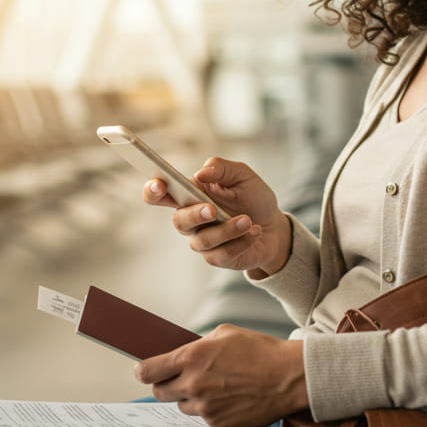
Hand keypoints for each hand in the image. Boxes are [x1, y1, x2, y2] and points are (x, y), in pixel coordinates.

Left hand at [135, 324, 307, 426]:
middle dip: (166, 384)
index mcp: (191, 358)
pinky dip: (210, 410)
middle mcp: (193, 385)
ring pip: (182, 406)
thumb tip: (181, 355)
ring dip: (190, 398)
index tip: (144, 371)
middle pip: (158, 392)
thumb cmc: (260, 351)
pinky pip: (203, 419)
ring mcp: (205, 408)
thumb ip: (197, 345)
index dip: (143, 371)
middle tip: (181, 378)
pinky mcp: (218, 424)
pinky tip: (228, 398)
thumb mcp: (225, 334)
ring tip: (214, 387)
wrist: (290, 377)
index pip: (147, 371)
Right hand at [142, 157, 291, 276]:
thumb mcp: (242, 175)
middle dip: (194, 215)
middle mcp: (190, 219)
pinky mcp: (216, 258)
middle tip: (212, 209)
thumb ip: (221, 168)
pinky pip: (223, 253)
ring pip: (203, 240)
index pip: (159, 194)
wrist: (274, 226)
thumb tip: (201, 173)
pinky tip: (255, 231)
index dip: (152, 190)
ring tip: (247, 220)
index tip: (160, 185)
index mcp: (189, 195)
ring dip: (227, 230)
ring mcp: (202, 240)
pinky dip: (242, 241)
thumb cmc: (252, 198)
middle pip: (178, 221)